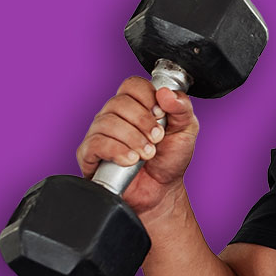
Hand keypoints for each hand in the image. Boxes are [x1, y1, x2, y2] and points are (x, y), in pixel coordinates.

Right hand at [75, 76, 199, 216]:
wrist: (162, 191)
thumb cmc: (170, 159)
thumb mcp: (186, 130)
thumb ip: (182, 108)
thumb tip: (165, 92)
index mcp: (136, 105)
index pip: (132, 85)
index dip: (147, 97)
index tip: (161, 115)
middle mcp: (114, 115)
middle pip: (119, 102)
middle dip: (143, 122)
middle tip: (157, 139)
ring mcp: (99, 133)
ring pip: (107, 122)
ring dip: (133, 139)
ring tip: (147, 154)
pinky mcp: (89, 154)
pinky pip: (95, 143)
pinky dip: (117, 151)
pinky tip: (130, 160)